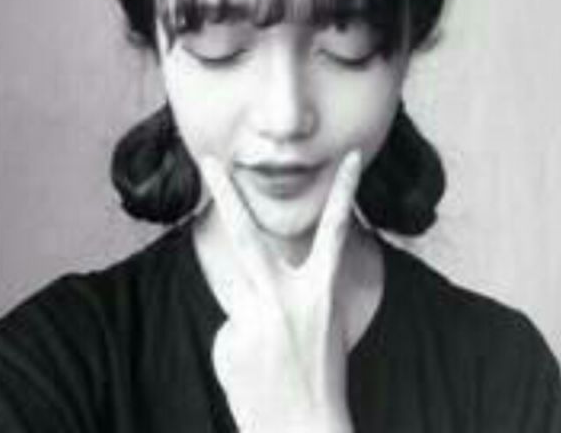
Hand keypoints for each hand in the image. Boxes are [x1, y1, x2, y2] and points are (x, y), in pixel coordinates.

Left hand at [199, 151, 361, 432]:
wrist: (304, 432)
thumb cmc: (319, 374)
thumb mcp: (322, 323)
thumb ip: (292, 290)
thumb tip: (252, 283)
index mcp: (320, 292)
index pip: (337, 229)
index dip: (346, 190)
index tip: (351, 156)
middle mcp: (285, 298)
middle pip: (248, 234)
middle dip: (228, 192)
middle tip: (209, 158)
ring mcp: (253, 319)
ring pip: (240, 295)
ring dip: (253, 321)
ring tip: (271, 360)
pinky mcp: (228, 340)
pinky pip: (232, 328)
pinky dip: (242, 345)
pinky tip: (255, 372)